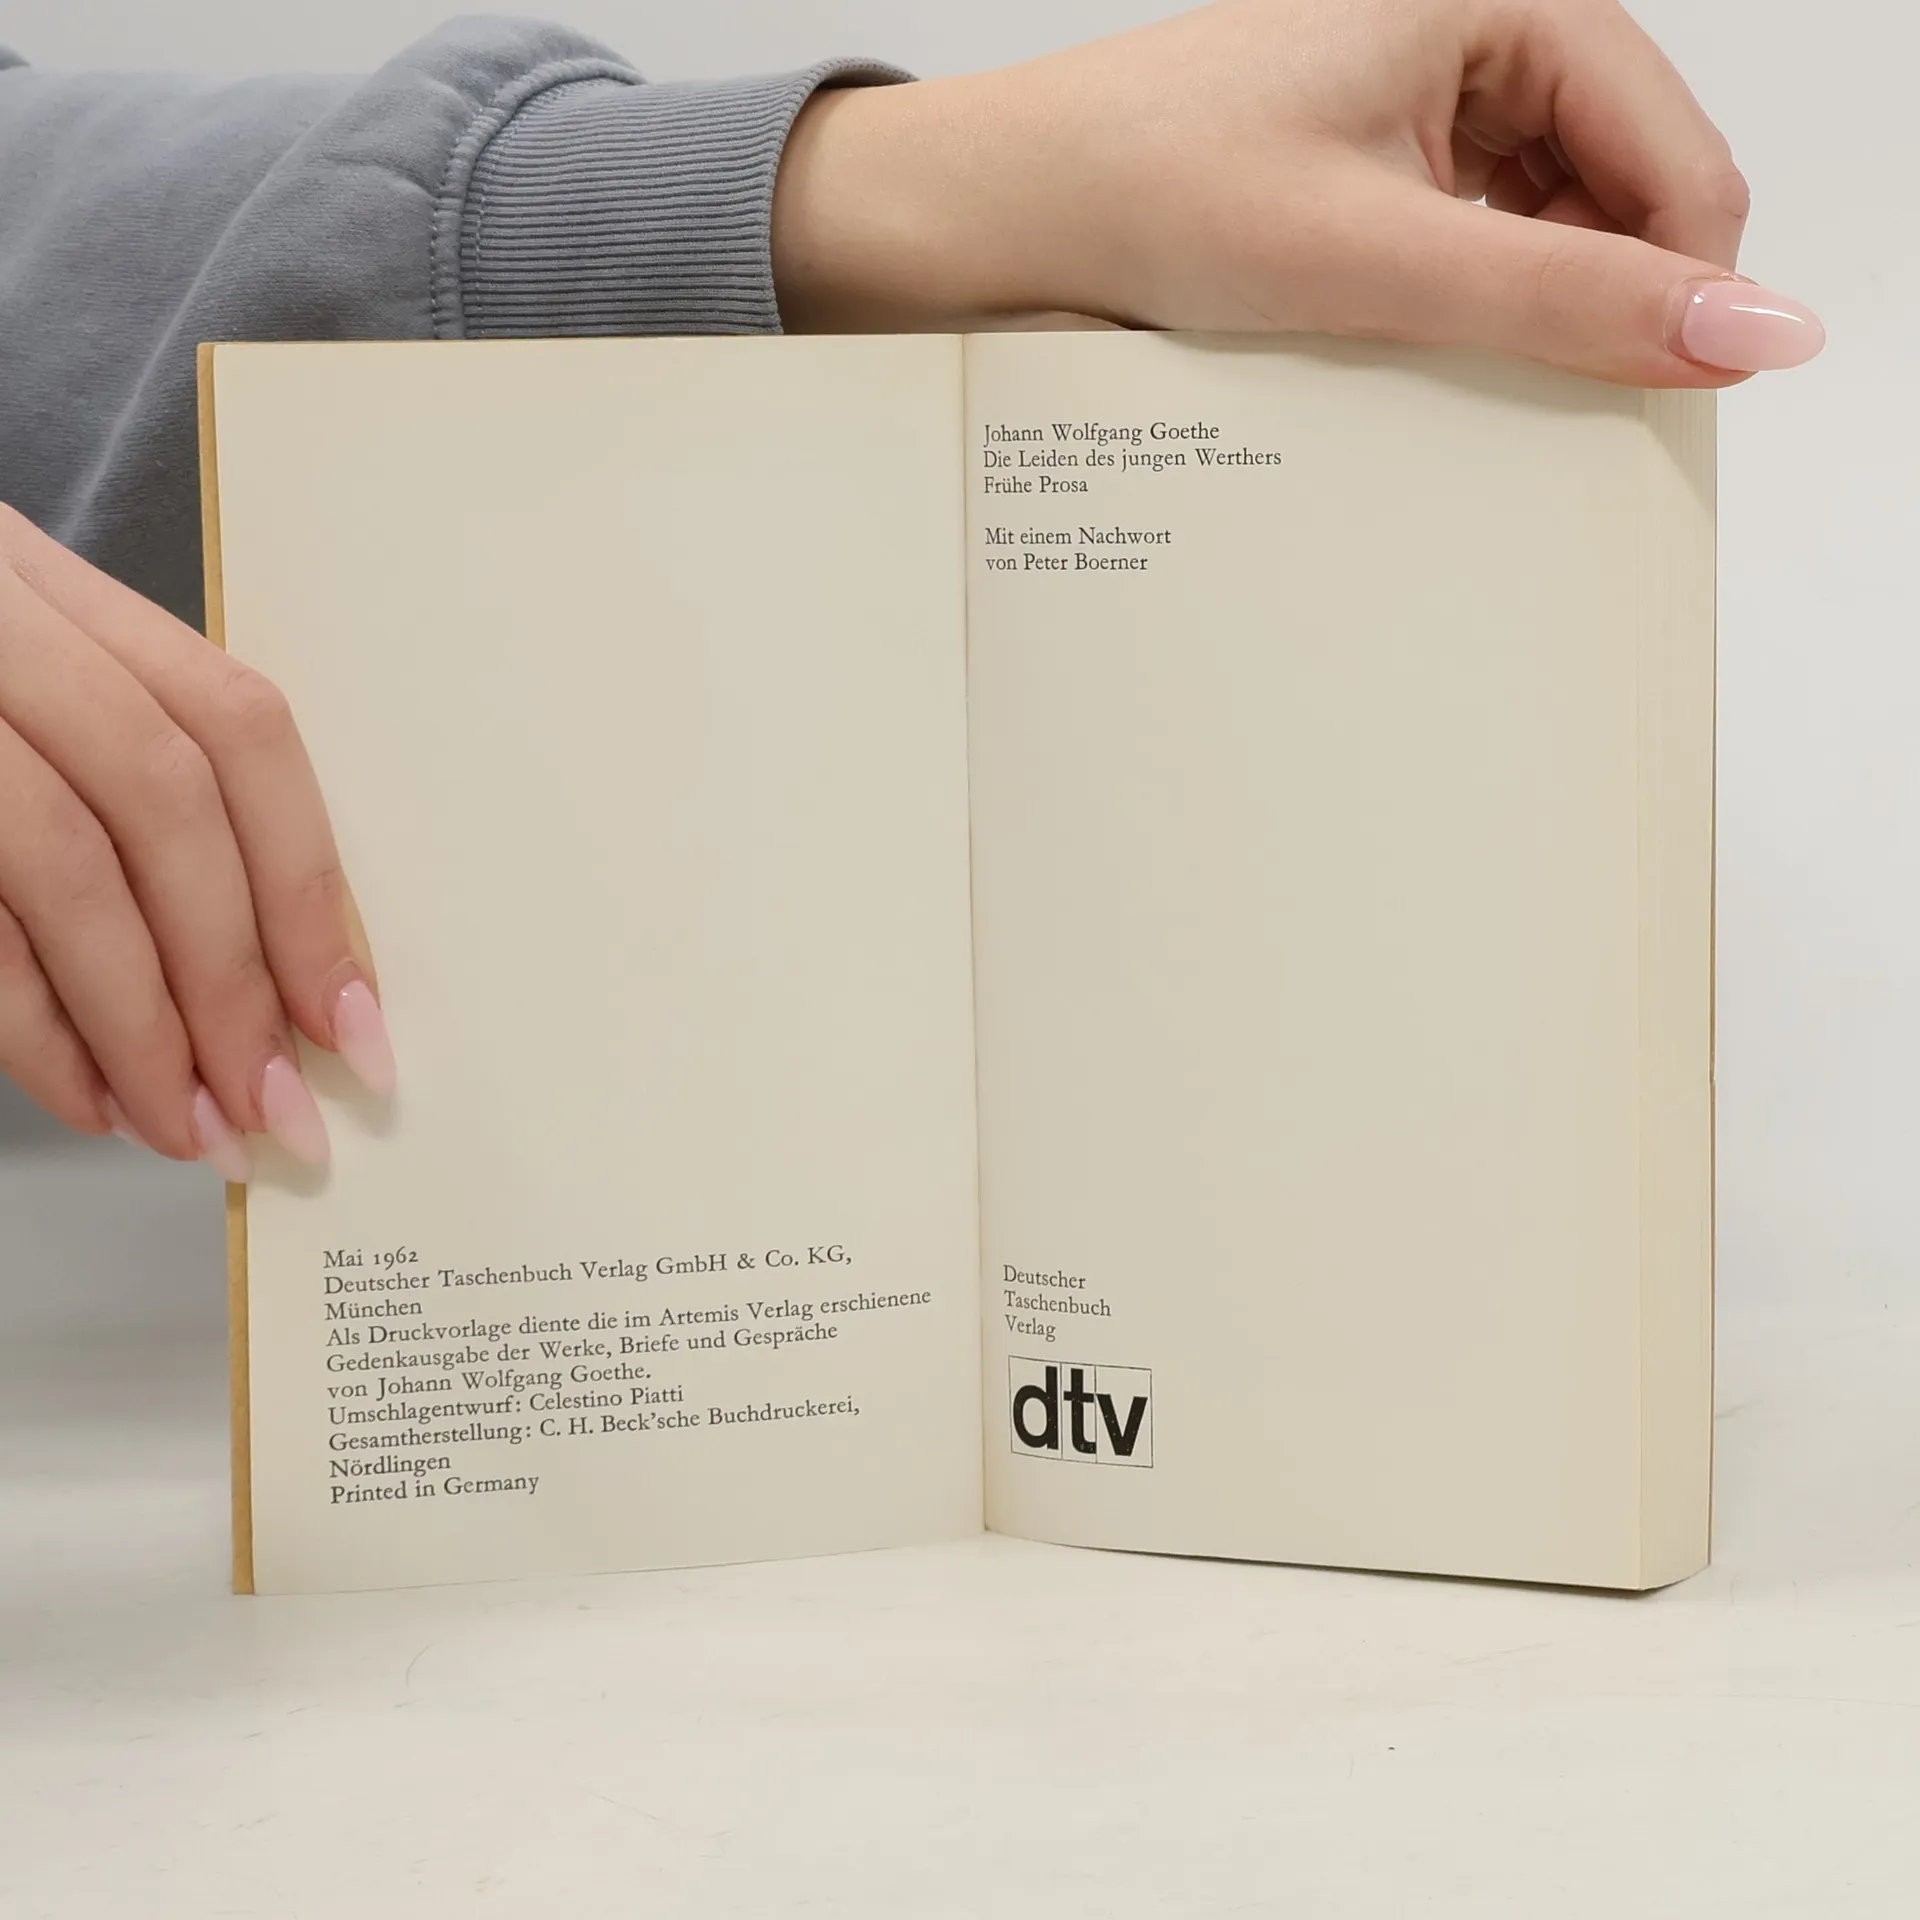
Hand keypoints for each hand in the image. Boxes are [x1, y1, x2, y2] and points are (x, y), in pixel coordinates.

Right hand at [0, 506, 394, 1176]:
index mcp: (49, 590)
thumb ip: (142, 807)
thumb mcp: (32, 713)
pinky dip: (34, 1028)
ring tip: (195, 1130)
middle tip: (282, 1110)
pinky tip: (91, 1101)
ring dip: (146, 1025)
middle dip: (240, 976)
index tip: (354, 1020)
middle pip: (164, 800)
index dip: (311, 884)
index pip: (235, 726)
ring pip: (65, 864)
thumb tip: (292, 976)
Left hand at [774, 0, 1823, 382]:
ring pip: (1553, 219)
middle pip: (1624, 186)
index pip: (1677, 154)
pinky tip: (1429, 352)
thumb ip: (1568, 298)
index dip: (1688, 284)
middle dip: (1608, 297)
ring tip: (1466, 370)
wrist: (1005, 210)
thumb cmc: (1148, 187)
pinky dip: (1473, 304)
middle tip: (1556, 402)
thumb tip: (1747, 329)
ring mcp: (1420, 99)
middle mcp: (1471, 32)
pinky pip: (1476, 237)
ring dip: (1537, 307)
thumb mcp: (1381, 257)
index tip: (1671, 397)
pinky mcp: (1374, 161)